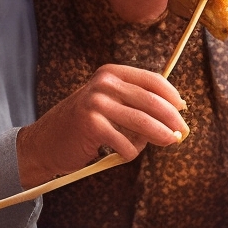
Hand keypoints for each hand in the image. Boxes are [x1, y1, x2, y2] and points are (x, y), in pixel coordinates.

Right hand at [16, 64, 188, 188]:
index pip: (151, 80)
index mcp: (110, 73)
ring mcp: (96, 102)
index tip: (183, 108)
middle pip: (151, 100)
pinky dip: (131, 152)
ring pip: (142, 122)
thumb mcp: (107, 104)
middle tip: (182, 132)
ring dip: (160, 135)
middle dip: (171, 118)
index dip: (171, 95)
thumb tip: (173, 116)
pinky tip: (124, 153)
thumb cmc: (82, 126)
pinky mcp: (92, 125)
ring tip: (169, 142)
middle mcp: (104, 83)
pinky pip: (126, 143)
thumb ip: (134, 105)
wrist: (44, 143)